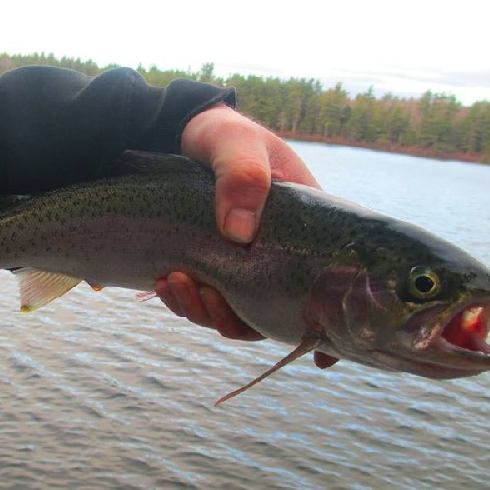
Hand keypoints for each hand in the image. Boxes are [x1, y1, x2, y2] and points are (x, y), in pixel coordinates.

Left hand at [156, 105, 320, 339]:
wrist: (175, 134)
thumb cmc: (219, 134)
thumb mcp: (235, 142)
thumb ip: (243, 175)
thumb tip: (239, 232)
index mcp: (302, 228)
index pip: (325, 284)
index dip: (324, 321)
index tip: (323, 354)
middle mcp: (274, 255)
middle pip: (271, 312)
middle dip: (237, 319)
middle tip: (206, 297)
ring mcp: (240, 265)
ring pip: (232, 313)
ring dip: (203, 311)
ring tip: (174, 282)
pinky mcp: (207, 267)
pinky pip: (201, 300)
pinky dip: (182, 300)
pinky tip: (164, 282)